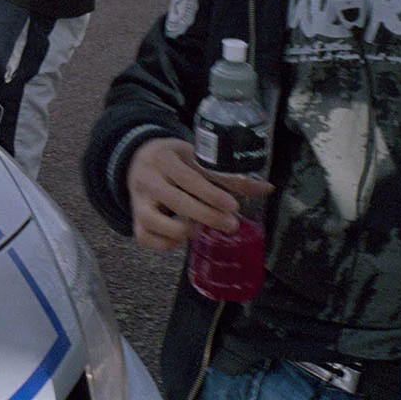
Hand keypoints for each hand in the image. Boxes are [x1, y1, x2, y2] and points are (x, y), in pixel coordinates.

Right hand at [126, 137, 271, 251]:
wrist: (137, 157)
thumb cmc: (174, 159)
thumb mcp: (196, 157)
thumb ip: (227, 175)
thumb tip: (266, 188)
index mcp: (165, 158)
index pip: (188, 178)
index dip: (211, 194)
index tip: (233, 206)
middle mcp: (147, 179)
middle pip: (176, 201)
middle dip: (207, 216)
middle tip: (230, 224)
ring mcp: (138, 200)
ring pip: (155, 222)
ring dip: (182, 230)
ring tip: (199, 228)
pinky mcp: (135, 217)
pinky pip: (145, 237)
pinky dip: (165, 242)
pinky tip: (180, 236)